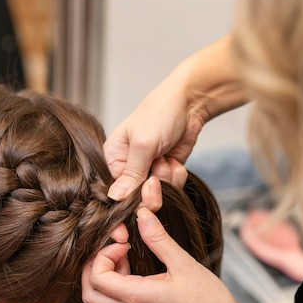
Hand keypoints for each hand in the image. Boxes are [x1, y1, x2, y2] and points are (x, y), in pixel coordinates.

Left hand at [82, 205, 271, 302]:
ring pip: (101, 300)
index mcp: (137, 297)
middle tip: (115, 249)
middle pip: (90, 294)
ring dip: (106, 275)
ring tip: (128, 258)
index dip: (102, 255)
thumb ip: (159, 238)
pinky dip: (118, 284)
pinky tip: (138, 270)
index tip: (124, 243)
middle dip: (94, 267)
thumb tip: (142, 214)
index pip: (96, 278)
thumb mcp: (184, 264)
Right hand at [105, 35, 247, 200]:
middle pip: (136, 198)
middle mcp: (127, 168)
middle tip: (161, 167)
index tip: (146, 188)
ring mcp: (148, 172)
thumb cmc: (159, 114)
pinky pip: (171, 189)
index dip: (130, 196)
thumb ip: (130, 174)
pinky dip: (176, 176)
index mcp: (112, 159)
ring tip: (166, 158)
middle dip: (152, 188)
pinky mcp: (165, 173)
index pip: (115, 191)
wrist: (190, 104)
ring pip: (156, 195)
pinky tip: (175, 161)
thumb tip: (114, 198)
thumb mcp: (142, 144)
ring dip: (167, 179)